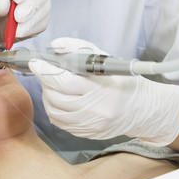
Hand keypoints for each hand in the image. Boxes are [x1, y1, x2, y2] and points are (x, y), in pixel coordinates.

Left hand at [0, 0, 50, 43]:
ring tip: (14, 27)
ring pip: (44, 9)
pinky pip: (40, 24)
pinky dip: (29, 30)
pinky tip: (17, 32)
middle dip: (30, 5)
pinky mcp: (41, 19)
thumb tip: (5, 6)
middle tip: (17, 16)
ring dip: (29, 20)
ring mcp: (41, 2)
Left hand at [28, 37, 178, 145]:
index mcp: (100, 89)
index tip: (36, 63)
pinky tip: (60, 100)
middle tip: (46, 72)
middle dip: (46, 82)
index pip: (64, 82)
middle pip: (56, 97)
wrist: (142, 109)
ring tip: (54, 86)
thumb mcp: (104, 60)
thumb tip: (56, 45)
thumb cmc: (122, 81)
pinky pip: (60, 122)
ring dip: (48, 96)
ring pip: (54, 111)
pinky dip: (54, 109)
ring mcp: (89, 124)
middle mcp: (95, 110)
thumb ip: (79, 48)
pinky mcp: (86, 133)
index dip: (45, 72)